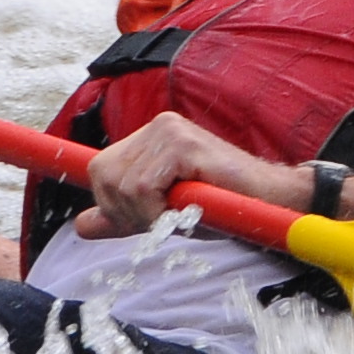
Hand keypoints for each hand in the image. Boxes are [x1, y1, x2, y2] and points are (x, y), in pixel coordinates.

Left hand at [78, 110, 302, 236]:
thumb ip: (124, 217)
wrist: (271, 204)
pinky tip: (187, 209)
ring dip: (147, 215)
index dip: (106, 199)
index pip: (100, 169)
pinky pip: (143, 187)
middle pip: (104, 177)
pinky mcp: (182, 143)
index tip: (122, 217)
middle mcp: (156, 127)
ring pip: (123, 185)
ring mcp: (169, 131)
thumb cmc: (221, 208)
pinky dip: (158, 211)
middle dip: (127, 213)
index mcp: (148, 139)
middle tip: (165, 221)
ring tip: (181, 214)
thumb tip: (81, 226)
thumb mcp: (163, 214)